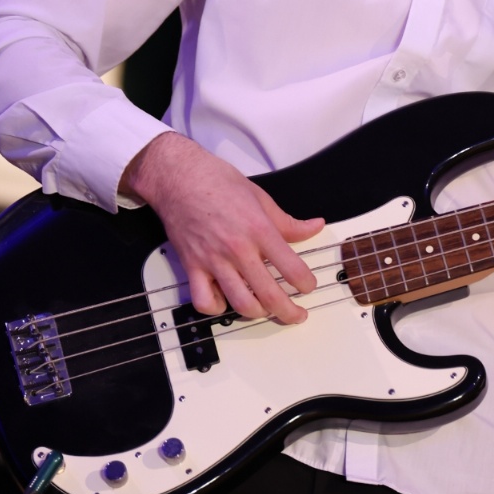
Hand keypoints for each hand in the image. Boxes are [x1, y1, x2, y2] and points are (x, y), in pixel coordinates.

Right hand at [119, 132, 323, 322]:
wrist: (179, 178)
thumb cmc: (219, 182)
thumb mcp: (261, 197)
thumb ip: (288, 222)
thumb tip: (315, 227)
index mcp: (259, 229)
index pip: (291, 267)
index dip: (305, 283)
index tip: (308, 287)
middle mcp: (238, 249)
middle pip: (268, 294)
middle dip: (288, 311)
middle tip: (297, 315)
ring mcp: (213, 260)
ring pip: (239, 303)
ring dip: (258, 313)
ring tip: (266, 310)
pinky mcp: (192, 266)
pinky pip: (203, 301)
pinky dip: (216, 308)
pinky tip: (226, 301)